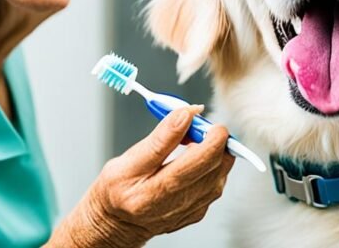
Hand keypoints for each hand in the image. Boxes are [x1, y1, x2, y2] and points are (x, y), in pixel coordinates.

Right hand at [47, 105, 235, 247]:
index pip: (190, 162)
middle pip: (211, 166)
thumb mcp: (128, 160)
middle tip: (200, 124)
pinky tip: (196, 157)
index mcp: (152, 193)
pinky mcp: (200, 210)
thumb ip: (159, 138)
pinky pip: (218, 180)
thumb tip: (184, 116)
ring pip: (220, 172)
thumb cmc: (118, 190)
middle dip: (213, 138)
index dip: (203, 135)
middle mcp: (176, 205)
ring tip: (194, 140)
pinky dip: (213, 163)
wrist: (119, 222)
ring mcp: (191, 210)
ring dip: (214, 150)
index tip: (199, 116)